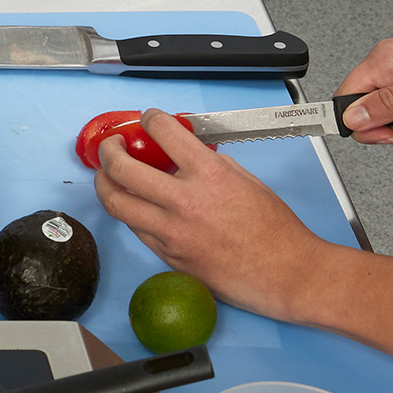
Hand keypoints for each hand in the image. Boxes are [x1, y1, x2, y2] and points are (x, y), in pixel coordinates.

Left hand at [92, 111, 337, 321]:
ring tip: (107, 176)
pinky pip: (135, 230)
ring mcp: (172, 232)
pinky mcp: (169, 256)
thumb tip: (185, 154)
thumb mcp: (246, 179)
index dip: (150, 119)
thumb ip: (211, 163)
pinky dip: (130, 213)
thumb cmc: (276, 231)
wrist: (287, 273)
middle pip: (122, 168)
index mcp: (208, 174)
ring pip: (116, 203)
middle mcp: (184, 201)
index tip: (147, 119)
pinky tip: (134, 206)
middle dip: (108, 151)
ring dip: (105, 184)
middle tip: (111, 146)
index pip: (163, 131)